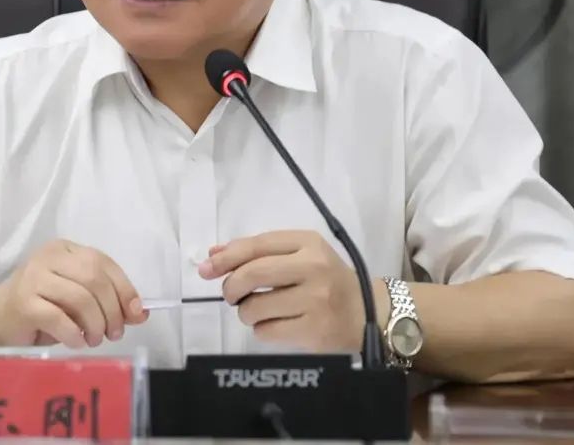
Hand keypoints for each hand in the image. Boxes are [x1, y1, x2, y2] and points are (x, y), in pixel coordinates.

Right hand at [0, 240, 147, 348]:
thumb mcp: (76, 299)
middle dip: (112, 309)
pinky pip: (60, 318)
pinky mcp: (24, 302)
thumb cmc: (40, 308)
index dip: (124, 288)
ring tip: (95, 340)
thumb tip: (141, 313)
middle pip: (95, 278)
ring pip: (81, 298)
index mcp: (64, 249)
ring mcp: (33, 277)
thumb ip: (106, 301)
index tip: (135, 313)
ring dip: (96, 324)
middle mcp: (48, 257)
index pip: (103, 262)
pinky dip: (75, 334)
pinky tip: (77, 342)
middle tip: (114, 333)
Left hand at [198, 230, 363, 351]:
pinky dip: (261, 329)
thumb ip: (257, 252)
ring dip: (246, 312)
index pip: (257, 245)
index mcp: (308, 243)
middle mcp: (313, 268)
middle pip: (252, 274)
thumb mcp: (300, 255)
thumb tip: (213, 255)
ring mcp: (315, 300)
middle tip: (231, 295)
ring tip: (259, 310)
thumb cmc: (326, 279)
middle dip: (230, 287)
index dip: (227, 257)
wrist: (367, 312)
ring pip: (254, 306)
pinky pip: (266, 331)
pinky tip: (276, 324)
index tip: (207, 268)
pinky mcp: (313, 330)